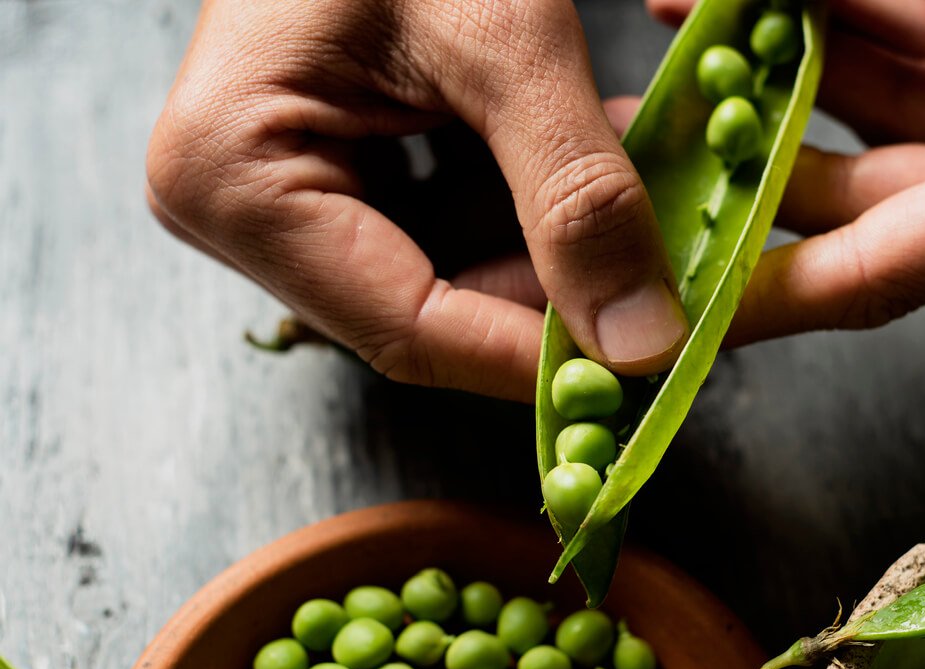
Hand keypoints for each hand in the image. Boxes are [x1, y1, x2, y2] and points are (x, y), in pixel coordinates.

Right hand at [147, 0, 688, 400]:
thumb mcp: (503, 32)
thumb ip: (575, 188)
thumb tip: (642, 341)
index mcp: (233, 178)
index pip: (409, 329)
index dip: (539, 360)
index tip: (653, 366)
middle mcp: (241, 208)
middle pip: (434, 312)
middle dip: (564, 305)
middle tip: (678, 299)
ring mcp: (286, 193)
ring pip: (455, 280)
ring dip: (563, 261)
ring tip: (660, 234)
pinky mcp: (336, 172)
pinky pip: (449, 229)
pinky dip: (538, 216)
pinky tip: (609, 191)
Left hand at [649, 0, 924, 343]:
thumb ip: (868, 0)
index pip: (876, 269)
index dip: (760, 291)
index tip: (669, 313)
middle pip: (866, 197)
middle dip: (751, 153)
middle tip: (653, 136)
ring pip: (885, 119)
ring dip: (785, 68)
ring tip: (683, 33)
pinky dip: (848, 28)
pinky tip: (766, 2)